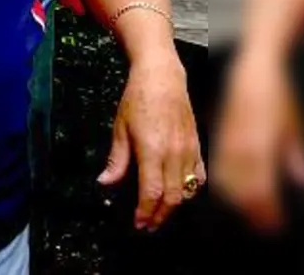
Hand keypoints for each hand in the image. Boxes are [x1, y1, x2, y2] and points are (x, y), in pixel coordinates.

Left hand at [98, 56, 204, 231]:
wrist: (163, 78)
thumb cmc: (137, 100)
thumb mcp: (120, 128)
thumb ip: (116, 159)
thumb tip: (105, 182)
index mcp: (152, 151)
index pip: (152, 192)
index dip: (146, 212)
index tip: (138, 224)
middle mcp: (174, 154)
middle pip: (172, 197)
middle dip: (159, 215)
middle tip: (148, 226)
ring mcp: (189, 151)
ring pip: (187, 190)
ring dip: (174, 206)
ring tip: (161, 213)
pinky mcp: (198, 146)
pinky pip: (199, 175)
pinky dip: (191, 189)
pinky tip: (181, 194)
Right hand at [211, 50, 303, 230]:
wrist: (254, 68)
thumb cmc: (279, 96)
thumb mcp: (295, 125)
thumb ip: (299, 156)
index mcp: (262, 144)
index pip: (263, 185)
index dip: (268, 208)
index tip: (275, 225)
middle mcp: (242, 145)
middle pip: (243, 187)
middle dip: (253, 209)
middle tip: (264, 227)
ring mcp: (228, 140)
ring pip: (227, 179)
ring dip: (238, 200)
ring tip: (249, 214)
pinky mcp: (220, 134)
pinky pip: (218, 165)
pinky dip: (225, 184)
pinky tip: (232, 192)